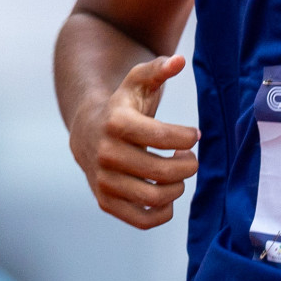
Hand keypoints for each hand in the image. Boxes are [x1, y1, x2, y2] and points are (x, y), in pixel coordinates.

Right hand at [70, 54, 199, 229]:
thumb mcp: (138, 82)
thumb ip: (159, 69)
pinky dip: (163, 212)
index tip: (193, 134)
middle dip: (188, 165)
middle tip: (190, 158)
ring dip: (178, 188)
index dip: (186, 137)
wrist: (88, 130)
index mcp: (117, 123)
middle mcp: (107, 154)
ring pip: (154, 197)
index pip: (163, 137)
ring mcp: (104, 181)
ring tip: (179, 174)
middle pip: (162, 171)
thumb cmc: (122, 104)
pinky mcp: (106, 202)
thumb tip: (179, 61)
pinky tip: (169, 195)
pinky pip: (142, 219)